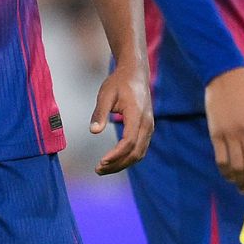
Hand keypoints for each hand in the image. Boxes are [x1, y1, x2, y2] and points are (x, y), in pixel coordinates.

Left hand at [92, 60, 154, 174]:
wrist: (136, 73)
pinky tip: (114, 160)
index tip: (101, 161)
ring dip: (123, 164)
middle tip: (98, 170)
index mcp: (137, 114)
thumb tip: (94, 132)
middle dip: (117, 164)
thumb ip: (100, 113)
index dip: (116, 155)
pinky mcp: (147, 128)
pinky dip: (128, 158)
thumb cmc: (119, 82)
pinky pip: (141, 148)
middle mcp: (147, 123)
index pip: (129, 141)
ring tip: (104, 168)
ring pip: (140, 153)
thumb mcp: (106, 95)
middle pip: (136, 152)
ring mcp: (149, 126)